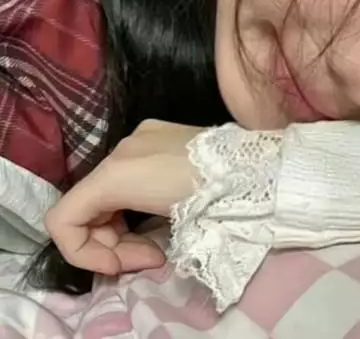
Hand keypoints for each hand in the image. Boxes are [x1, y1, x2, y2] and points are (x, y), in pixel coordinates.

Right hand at [45, 120, 205, 275]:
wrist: (259, 165)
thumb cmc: (216, 198)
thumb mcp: (169, 230)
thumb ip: (131, 241)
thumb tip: (135, 253)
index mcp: (117, 171)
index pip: (62, 219)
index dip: (82, 254)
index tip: (125, 266)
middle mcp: (122, 148)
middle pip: (87, 206)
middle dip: (109, 243)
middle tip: (149, 260)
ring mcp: (141, 136)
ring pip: (107, 191)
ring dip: (122, 226)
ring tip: (158, 244)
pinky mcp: (159, 132)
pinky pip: (129, 174)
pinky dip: (134, 202)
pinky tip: (163, 214)